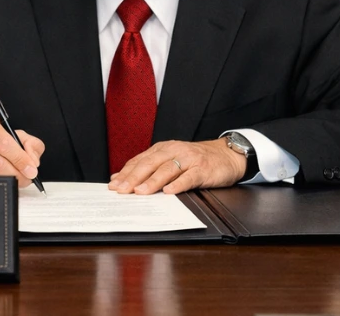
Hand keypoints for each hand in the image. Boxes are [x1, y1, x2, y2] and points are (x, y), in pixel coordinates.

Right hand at [0, 117, 44, 187]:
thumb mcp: (13, 135)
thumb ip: (30, 144)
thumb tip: (33, 161)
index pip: (4, 143)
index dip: (20, 159)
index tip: (31, 170)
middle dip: (17, 174)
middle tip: (27, 178)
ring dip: (8, 181)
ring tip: (17, 180)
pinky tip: (3, 182)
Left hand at [108, 139, 245, 194]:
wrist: (226, 155)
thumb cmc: (195, 160)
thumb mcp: (170, 160)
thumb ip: (148, 168)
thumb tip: (121, 177)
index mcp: (163, 149)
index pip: (140, 161)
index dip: (125, 173)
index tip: (113, 185)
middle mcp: (173, 151)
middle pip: (149, 164)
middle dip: (133, 177)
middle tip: (121, 190)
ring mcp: (188, 159)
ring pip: (166, 170)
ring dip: (151, 181)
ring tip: (139, 191)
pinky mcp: (202, 169)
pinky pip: (188, 177)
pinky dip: (178, 184)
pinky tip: (168, 192)